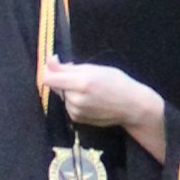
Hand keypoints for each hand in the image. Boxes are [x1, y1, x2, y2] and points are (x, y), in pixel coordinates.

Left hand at [38, 59, 167, 136]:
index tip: (54, 62)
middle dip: (63, 78)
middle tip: (81, 75)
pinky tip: (89, 98)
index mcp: (81, 83)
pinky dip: (73, 99)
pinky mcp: (77, 119)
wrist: (130, 106)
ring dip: (69, 89)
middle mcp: (75, 99)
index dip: (48, 69)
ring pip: (62, 95)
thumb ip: (68, 67)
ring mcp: (75, 111)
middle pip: (56, 85)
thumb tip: (49, 61)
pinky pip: (67, 105)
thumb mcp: (95, 68)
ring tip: (88, 88)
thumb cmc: (116, 82)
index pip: (49, 78)